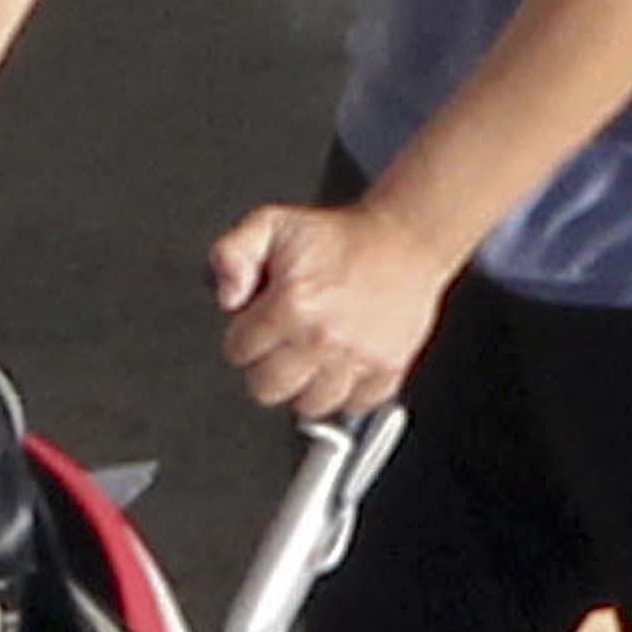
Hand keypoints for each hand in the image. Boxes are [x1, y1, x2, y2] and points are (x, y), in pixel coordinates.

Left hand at [211, 198, 451, 418]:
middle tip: (286, 336)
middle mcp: (324, 337)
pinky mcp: (387, 371)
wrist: (406, 237)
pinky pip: (352, 406)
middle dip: (268, 363)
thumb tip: (225, 295)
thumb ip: (231, 254)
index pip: (237, 351)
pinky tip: (344, 360)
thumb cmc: (341, 236)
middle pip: (265, 389)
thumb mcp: (273, 224)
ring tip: (315, 350)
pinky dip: (347, 390)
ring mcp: (358, 358)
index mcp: (293, 303)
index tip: (262, 316)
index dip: (245, 331)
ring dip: (307, 382)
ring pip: (308, 407)